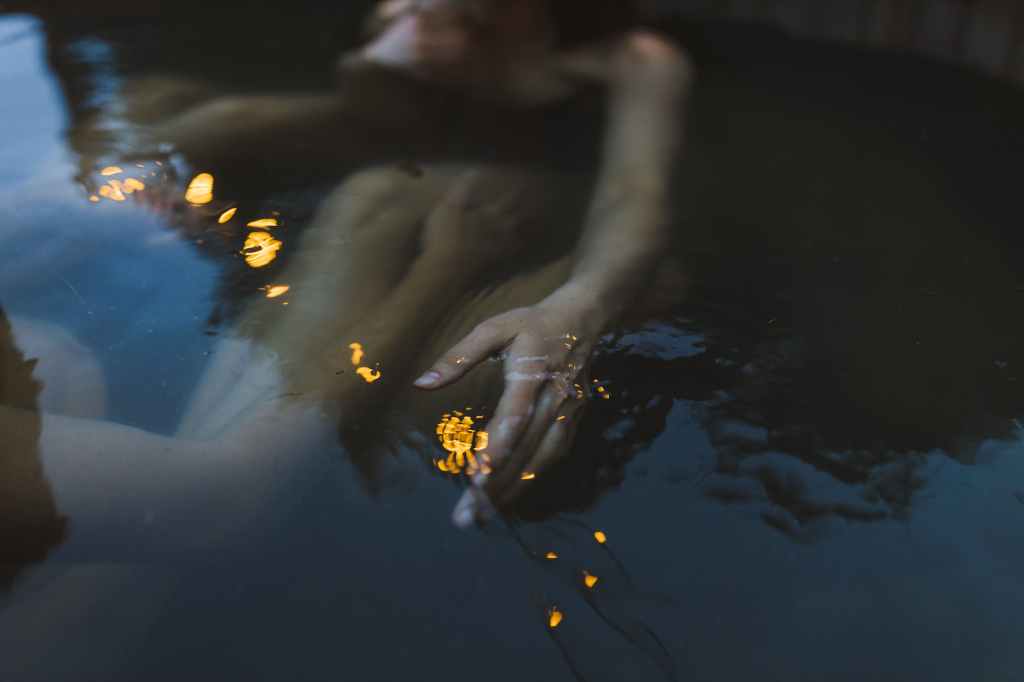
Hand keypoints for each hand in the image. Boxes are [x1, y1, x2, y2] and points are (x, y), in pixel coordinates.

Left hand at [413, 296, 605, 526]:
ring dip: (514, 489)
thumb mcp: (493, 328)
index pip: (515, 417)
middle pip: (526, 448)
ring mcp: (568, 412)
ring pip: (542, 458)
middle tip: (468, 515)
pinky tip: (511, 496)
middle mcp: (554, 398)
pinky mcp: (575, 420)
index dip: (497, 449)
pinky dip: (532, 478)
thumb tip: (422, 383)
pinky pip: (553, 456)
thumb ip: (458, 356)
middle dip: (497, 485)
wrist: (584, 318)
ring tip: (484, 515)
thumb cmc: (532, 323)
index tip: (476, 479)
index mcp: (531, 373)